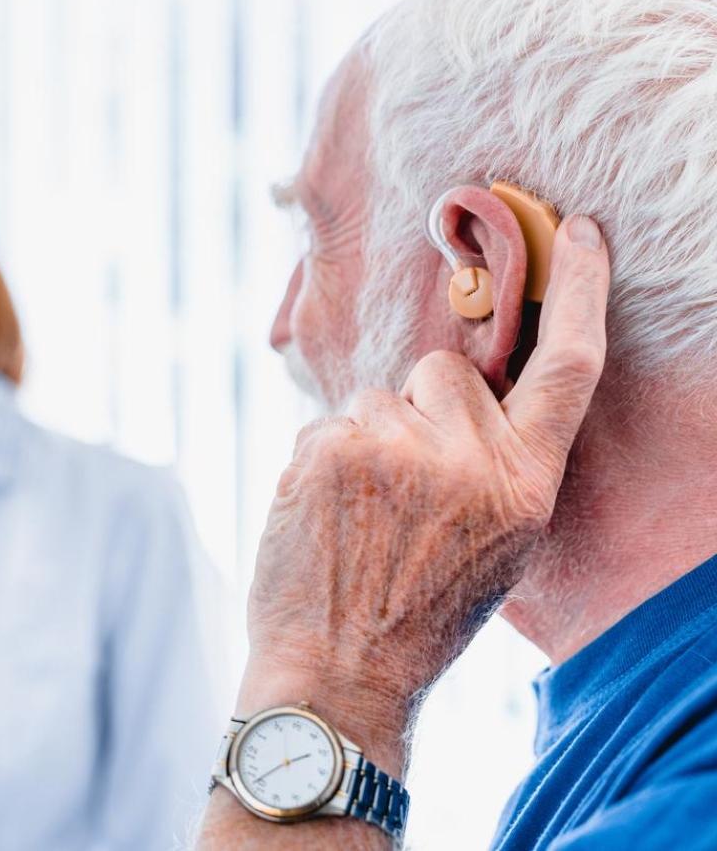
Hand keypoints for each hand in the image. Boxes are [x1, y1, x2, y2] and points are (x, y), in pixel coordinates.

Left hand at [238, 216, 610, 764]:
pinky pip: (324, 422)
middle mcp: (468, 455)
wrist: (340, 669)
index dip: (581, 294)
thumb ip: (494, 464)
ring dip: (364, 439)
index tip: (583, 234)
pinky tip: (322, 516)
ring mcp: (394, 445)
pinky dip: (320, 459)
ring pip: (374, 397)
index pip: (568, 369)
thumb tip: (461, 397)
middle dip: (418, 409)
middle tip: (399, 483)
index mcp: (525, 482)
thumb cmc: (419, 613)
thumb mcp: (497, 546)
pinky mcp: (329, 447)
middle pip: (440, 370)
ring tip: (358, 514)